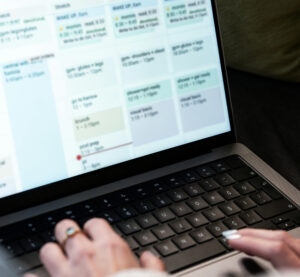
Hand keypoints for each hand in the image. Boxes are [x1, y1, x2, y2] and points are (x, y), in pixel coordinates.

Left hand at [26, 218, 164, 276]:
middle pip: (66, 229)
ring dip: (51, 254)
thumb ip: (151, 265)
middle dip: (67, 234)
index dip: (93, 229)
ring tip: (56, 260)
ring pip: (47, 250)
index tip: (93, 235)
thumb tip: (149, 259)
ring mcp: (66, 272)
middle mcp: (86, 254)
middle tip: (70, 242)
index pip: (94, 224)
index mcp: (109, 248)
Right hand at [226, 228, 299, 269]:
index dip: (249, 242)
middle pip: (279, 237)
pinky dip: (274, 242)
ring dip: (262, 236)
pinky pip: (291, 244)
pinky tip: (264, 247)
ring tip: (245, 239)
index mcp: (299, 271)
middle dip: (252, 234)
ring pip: (286, 238)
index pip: (274, 249)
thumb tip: (242, 257)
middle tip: (233, 235)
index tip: (231, 240)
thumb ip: (260, 272)